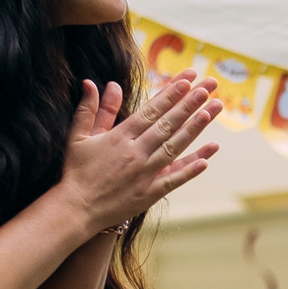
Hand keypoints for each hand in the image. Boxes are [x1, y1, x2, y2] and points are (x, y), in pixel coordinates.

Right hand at [57, 69, 220, 234]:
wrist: (76, 209)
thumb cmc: (77, 171)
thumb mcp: (79, 136)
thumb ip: (91, 110)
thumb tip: (94, 83)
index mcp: (120, 137)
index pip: (151, 110)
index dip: (171, 94)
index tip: (188, 80)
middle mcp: (135, 153)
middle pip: (168, 124)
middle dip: (189, 104)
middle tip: (208, 88)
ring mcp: (144, 174)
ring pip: (175, 147)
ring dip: (195, 129)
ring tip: (211, 111)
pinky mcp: (149, 194)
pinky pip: (174, 180)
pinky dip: (190, 170)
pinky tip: (207, 159)